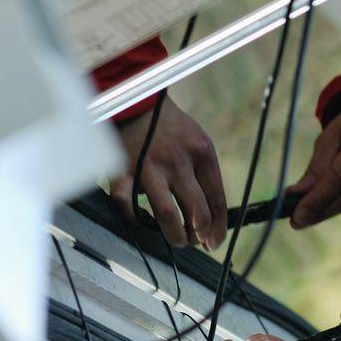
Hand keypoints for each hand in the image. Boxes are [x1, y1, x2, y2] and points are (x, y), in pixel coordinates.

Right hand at [111, 96, 226, 248]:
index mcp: (201, 153)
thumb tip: (208, 214)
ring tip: (177, 240)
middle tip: (196, 242)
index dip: (218, 227)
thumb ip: (203, 173)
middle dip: (200, 236)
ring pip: (168, 217)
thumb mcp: (196, 141)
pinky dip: (138, 220)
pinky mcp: (122, 173)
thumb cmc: (167, 126)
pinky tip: (144, 221)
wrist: (132, 99)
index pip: (216, 200)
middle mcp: (178, 161)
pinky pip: (129, 208)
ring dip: (175, 236)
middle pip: (197, 213)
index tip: (215, 241)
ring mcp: (149, 168)